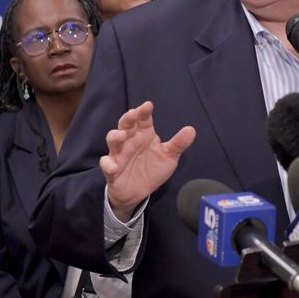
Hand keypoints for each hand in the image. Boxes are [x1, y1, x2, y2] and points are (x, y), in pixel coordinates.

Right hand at [100, 101, 195, 221]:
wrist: (139, 192)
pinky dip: (108, 164)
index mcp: (144, 135)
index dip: (144, 112)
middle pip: (126, 126)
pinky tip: (114, 167)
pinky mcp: (112, 170)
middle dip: (128, 119)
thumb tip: (191, 129)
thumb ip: (178, 144)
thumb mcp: (169, 157)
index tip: (148, 105)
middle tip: (133, 114)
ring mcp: (119, 155)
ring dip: (115, 137)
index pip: (143, 120)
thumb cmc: (152, 169)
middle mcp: (130, 141)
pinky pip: (107, 165)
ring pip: (113, 141)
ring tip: (122, 135)